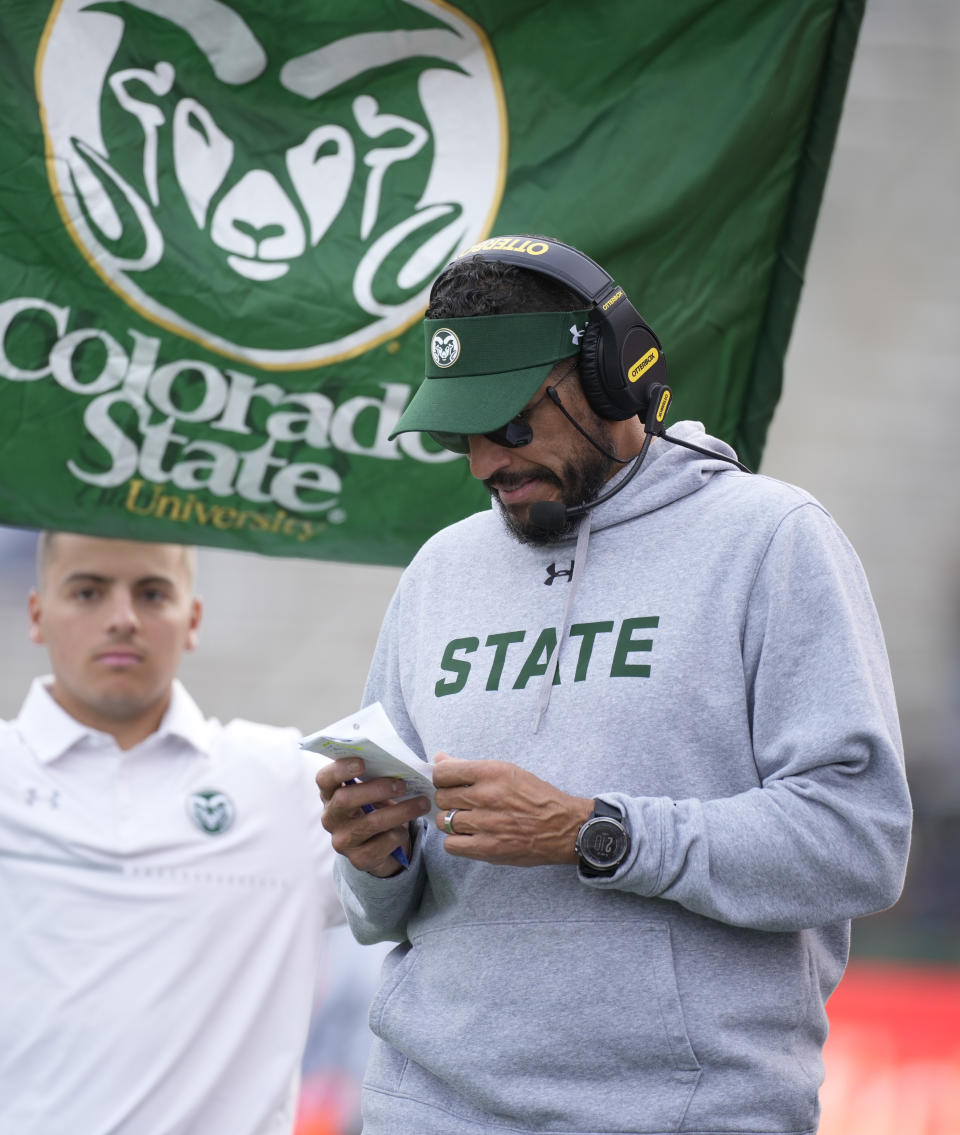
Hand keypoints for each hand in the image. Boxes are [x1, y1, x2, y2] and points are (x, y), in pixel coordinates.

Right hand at [317, 757, 429, 877]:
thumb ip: (377, 775)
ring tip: (422, 803)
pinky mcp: (359, 859)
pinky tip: (405, 829)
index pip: (324, 779)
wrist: (379, 846)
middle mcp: (331, 818)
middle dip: (377, 789)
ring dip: (401, 811)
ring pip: (371, 823)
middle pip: (345, 800)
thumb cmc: (375, 807)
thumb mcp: (372, 791)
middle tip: (402, 784)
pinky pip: (384, 842)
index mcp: (330, 794)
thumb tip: (403, 763)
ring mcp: (342, 841)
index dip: (340, 769)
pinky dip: (400, 833)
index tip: (362, 762)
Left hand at [432, 753, 592, 866]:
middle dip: (448, 800)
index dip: (442, 779)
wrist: (563, 827)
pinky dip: (456, 841)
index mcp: (491, 772)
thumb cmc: (535, 797)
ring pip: (444, 821)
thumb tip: (439, 759)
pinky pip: (451, 845)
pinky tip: (469, 836)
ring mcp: (485, 824)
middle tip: (462, 803)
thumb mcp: (507, 771)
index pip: (443, 773)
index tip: (449, 783)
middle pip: (441, 797)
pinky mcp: (488, 848)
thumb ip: (469, 766)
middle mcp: (486, 796)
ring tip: (468, 820)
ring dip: (452, 821)